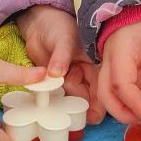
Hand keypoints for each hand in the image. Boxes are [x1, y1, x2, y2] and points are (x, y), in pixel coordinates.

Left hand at [16, 5, 105, 123]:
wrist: (38, 24)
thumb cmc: (58, 26)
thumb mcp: (63, 39)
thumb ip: (61, 56)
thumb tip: (56, 74)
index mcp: (95, 64)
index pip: (102, 88)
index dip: (100, 103)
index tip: (91, 115)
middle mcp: (86, 75)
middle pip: (87, 99)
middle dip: (78, 103)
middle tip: (65, 92)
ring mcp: (71, 80)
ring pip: (72, 100)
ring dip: (64, 101)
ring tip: (54, 87)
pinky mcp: (56, 84)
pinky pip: (57, 97)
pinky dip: (53, 99)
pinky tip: (47, 93)